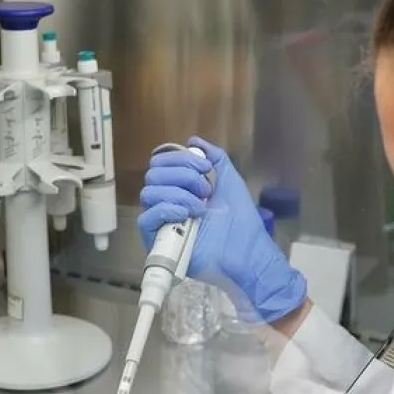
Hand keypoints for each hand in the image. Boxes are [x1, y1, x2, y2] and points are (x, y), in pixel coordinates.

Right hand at [138, 136, 307, 323]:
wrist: (247, 253)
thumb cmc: (241, 222)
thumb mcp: (230, 181)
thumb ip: (215, 158)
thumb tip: (193, 140)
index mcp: (180, 188)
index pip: (160, 163)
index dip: (179, 158)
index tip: (206, 168)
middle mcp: (167, 203)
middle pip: (153, 174)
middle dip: (182, 175)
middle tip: (206, 191)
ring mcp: (162, 223)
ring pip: (149, 193)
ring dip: (178, 194)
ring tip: (201, 207)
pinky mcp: (158, 242)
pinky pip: (146, 218)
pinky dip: (167, 210)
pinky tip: (188, 215)